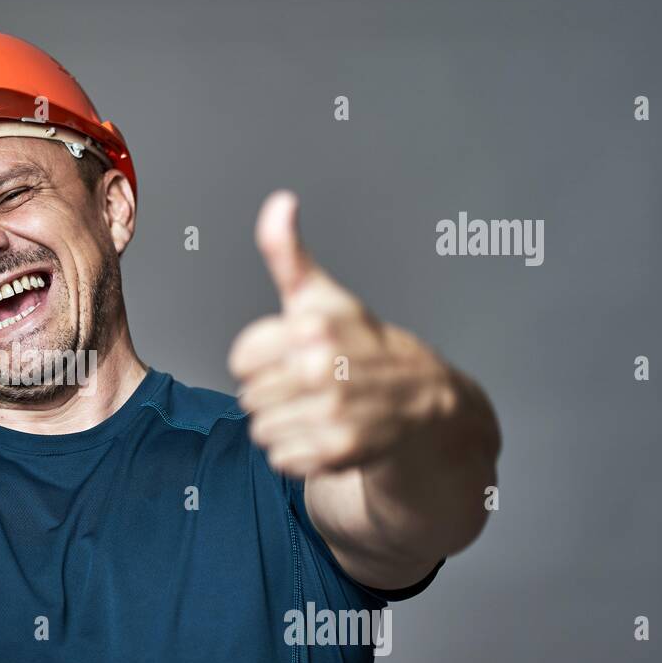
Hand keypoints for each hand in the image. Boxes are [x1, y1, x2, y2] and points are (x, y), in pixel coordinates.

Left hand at [227, 191, 453, 477]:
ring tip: (317, 409)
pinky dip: (298, 454)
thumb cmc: (359, 342)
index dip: (261, 360)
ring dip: (283, 425)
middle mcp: (322, 370)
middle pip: (248, 397)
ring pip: (261, 431)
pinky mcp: (339, 452)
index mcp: (311, 328)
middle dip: (273, 393)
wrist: (421, 398)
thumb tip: (279, 202)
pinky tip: (326, 434)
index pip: (240, 359)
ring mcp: (332, 413)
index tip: (291, 355)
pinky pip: (281, 460)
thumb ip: (287, 252)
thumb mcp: (320, 295)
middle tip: (309, 385)